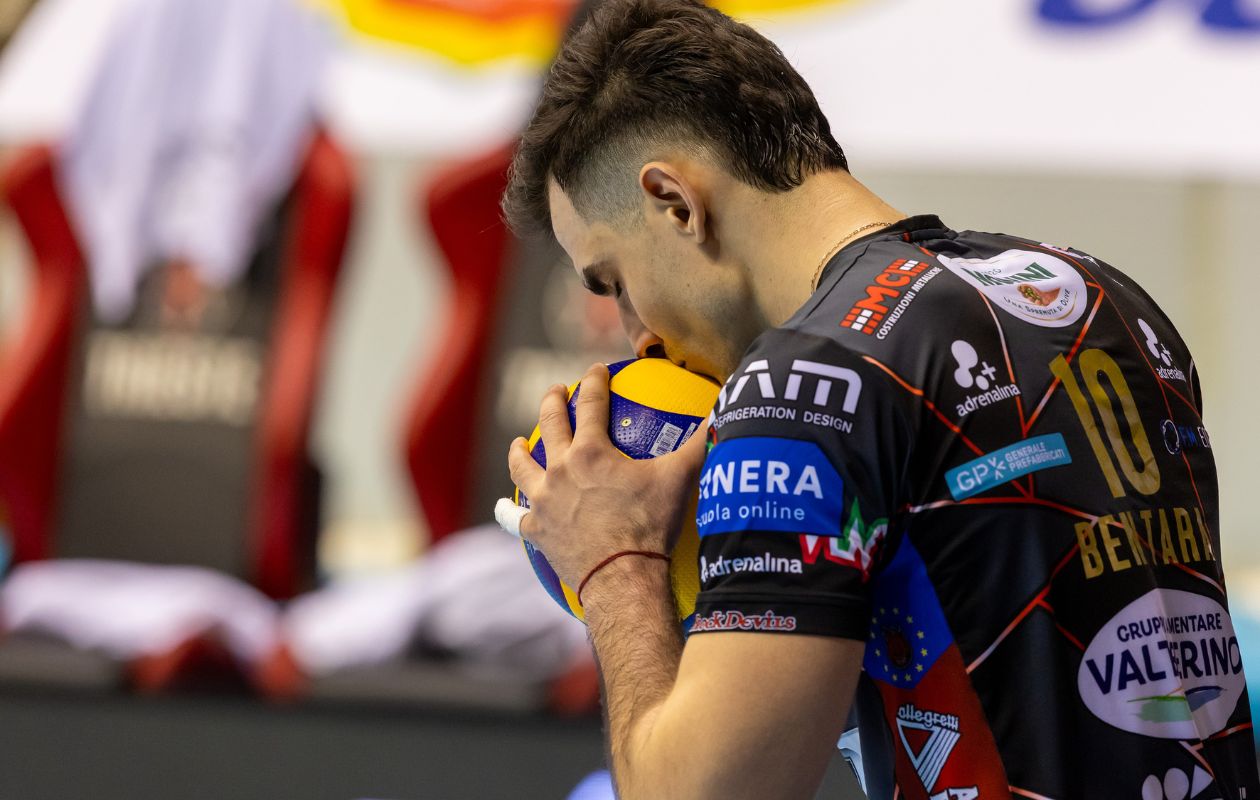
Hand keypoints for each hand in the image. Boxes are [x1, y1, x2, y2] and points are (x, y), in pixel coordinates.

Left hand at [507, 363, 707, 592]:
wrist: (622, 576)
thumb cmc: (650, 525)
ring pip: (522, 467)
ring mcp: (543, 501)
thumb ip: (699, 444)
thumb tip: (723, 416)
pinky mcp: (536, 531)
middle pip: (550, 424)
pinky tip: (506, 506)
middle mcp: (560, 469)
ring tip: (518, 442)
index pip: (591, 403)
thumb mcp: (678, 479)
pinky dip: (509, 510)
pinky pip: (515, 518)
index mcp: (592, 451)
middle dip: (552, 401)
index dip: (594, 381)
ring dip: (519, 450)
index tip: (596, 370)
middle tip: (556, 391)